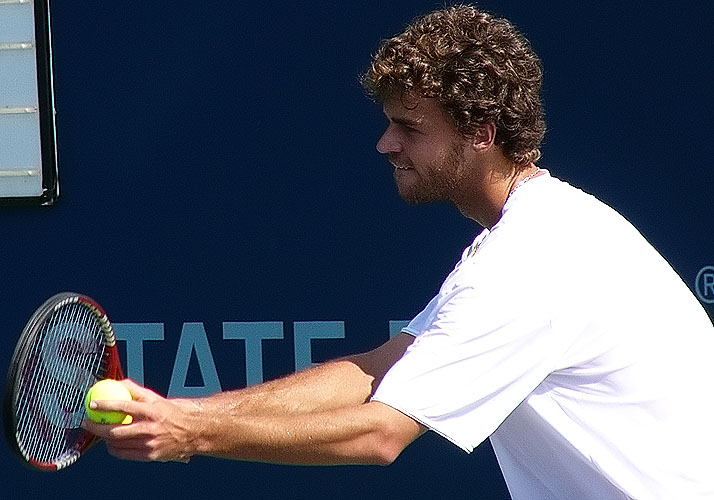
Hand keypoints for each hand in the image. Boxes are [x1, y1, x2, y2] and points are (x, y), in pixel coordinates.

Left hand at [83, 379, 197, 462]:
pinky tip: (112, 443)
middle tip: (88, 422)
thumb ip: (137, 392)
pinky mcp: (151, 455)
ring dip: (104, 438)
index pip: (124, 406)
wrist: (196, 430)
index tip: (93, 404)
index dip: (106, 405)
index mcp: (153, 410)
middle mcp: (151, 428)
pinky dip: (115, 449)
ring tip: (99, 431)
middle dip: (97, 427)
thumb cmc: (176, 412)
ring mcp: (150, 443)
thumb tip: (119, 383)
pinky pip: (126, 454)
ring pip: (118, 443)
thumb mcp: (158, 398)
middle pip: (116, 430)